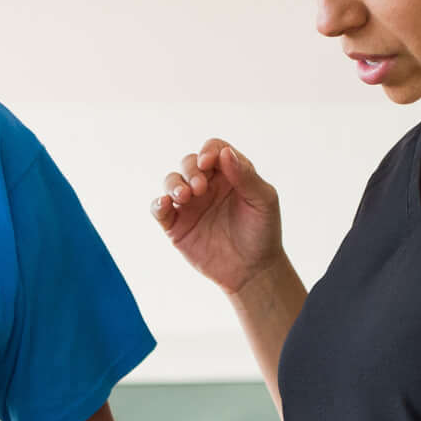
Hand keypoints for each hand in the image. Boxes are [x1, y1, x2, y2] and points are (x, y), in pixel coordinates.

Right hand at [152, 140, 282, 294]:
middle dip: (191, 170)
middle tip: (200, 188)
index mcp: (229, 174)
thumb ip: (246, 176)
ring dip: (173, 184)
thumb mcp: (263, 201)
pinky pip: (159, 209)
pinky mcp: (176, 225)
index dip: (208, 151)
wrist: (252, 271)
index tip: (208, 163)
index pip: (213, 149)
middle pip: (189, 162)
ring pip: (171, 181)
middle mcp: (207, 185)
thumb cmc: (262, 233)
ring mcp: (190, 205)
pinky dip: (157, 203)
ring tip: (184, 196)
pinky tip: (164, 204)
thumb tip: (224, 153)